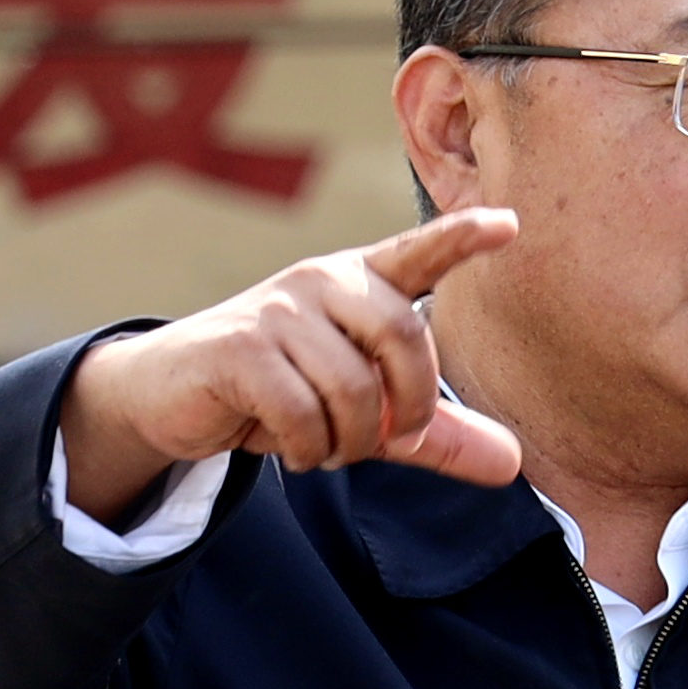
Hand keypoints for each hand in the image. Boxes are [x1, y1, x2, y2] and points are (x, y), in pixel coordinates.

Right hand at [60, 206, 525, 521]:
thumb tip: (513, 464)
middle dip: (412, 405)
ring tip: (328, 448)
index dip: (461, 238)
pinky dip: (309, 448)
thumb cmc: (283, 393)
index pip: (418, 254)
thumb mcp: (368, 416)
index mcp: (362, 284)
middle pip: (404, 334)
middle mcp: (323, 281)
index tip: (510, 224)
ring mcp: (278, 308)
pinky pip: (302, 411)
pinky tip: (294, 449)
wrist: (175, 397)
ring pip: (353, 387)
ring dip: (351, 440)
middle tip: (395, 440)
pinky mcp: (240, 346)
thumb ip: (436, 434)